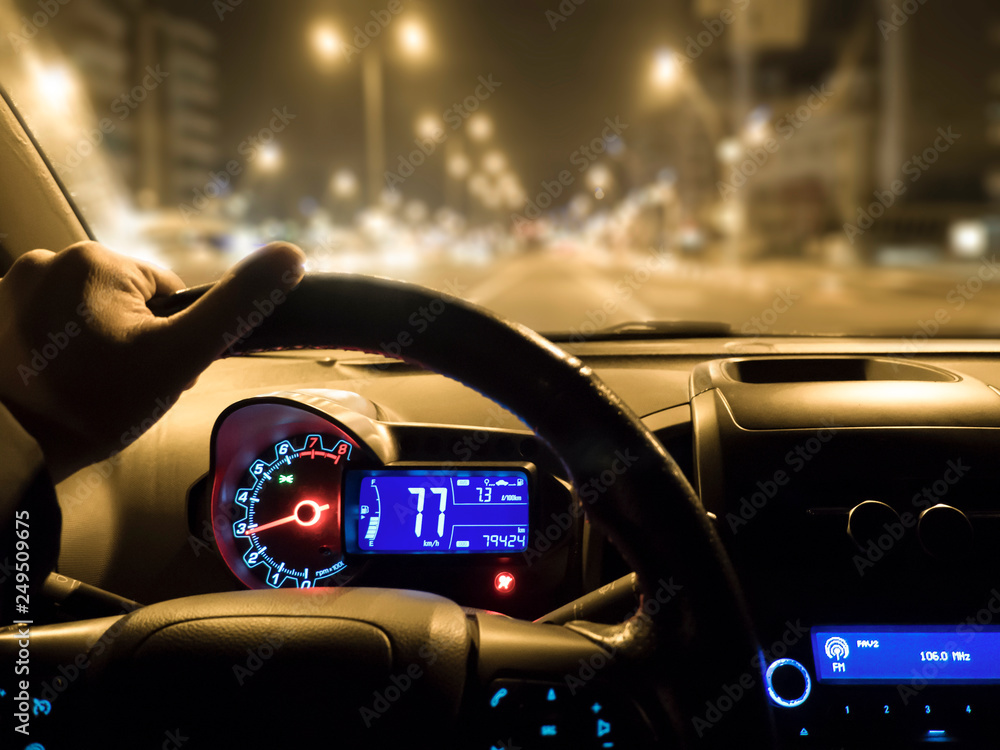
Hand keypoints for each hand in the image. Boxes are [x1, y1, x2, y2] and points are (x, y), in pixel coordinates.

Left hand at [0, 240, 304, 481]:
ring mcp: (11, 288)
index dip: (169, 338)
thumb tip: (291, 255)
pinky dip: (56, 352)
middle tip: (116, 388)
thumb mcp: (178, 357)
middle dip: (130, 342)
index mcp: (97, 261)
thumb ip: (235, 305)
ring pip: (84, 315)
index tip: (146, 373)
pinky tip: (53, 384)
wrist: (8, 448)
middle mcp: (48, 260)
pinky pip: (47, 325)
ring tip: (82, 390)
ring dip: (92, 347)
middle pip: (123, 302)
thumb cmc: (93, 406)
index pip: (165, 294)